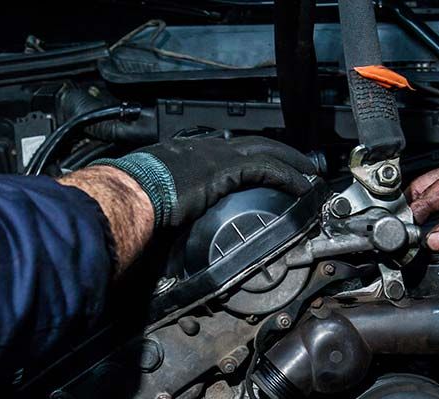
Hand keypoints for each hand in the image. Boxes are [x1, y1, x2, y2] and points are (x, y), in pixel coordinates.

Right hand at [135, 136, 315, 227]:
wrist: (129, 191)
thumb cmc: (133, 194)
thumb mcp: (156, 190)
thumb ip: (172, 196)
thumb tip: (174, 214)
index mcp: (189, 152)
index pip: (230, 149)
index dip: (252, 155)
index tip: (266, 165)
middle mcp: (206, 147)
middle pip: (254, 143)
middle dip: (281, 153)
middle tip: (301, 164)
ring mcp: (217, 156)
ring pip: (266, 152)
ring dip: (291, 164)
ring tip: (309, 175)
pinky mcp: (226, 170)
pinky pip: (267, 170)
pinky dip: (288, 177)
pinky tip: (302, 186)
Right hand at [408, 156, 438, 250]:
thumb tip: (434, 239)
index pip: (429, 193)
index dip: (415, 214)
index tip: (404, 231)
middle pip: (426, 188)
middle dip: (412, 207)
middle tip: (401, 228)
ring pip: (436, 192)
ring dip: (424, 207)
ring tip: (412, 226)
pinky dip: (437, 208)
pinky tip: (434, 221)